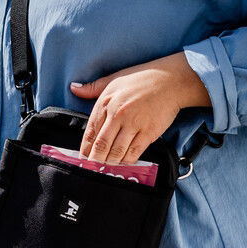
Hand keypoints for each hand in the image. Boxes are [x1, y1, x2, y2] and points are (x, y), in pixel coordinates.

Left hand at [69, 52, 210, 163]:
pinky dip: (125, 161)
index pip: (90, 132)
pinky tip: (123, 163)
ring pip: (115, 153)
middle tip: (92, 169)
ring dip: (109, 163)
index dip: (85, 149)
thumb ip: (93, 87)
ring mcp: (133, 124)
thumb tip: (74, 88)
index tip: (84, 158)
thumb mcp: (115, 79)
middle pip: (101, 146)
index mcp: (106, 102)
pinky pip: (132, 154)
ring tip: (106, 167)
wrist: (172, 80)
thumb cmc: (142, 78)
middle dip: (95, 160)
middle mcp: (118, 114)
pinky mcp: (148, 133)